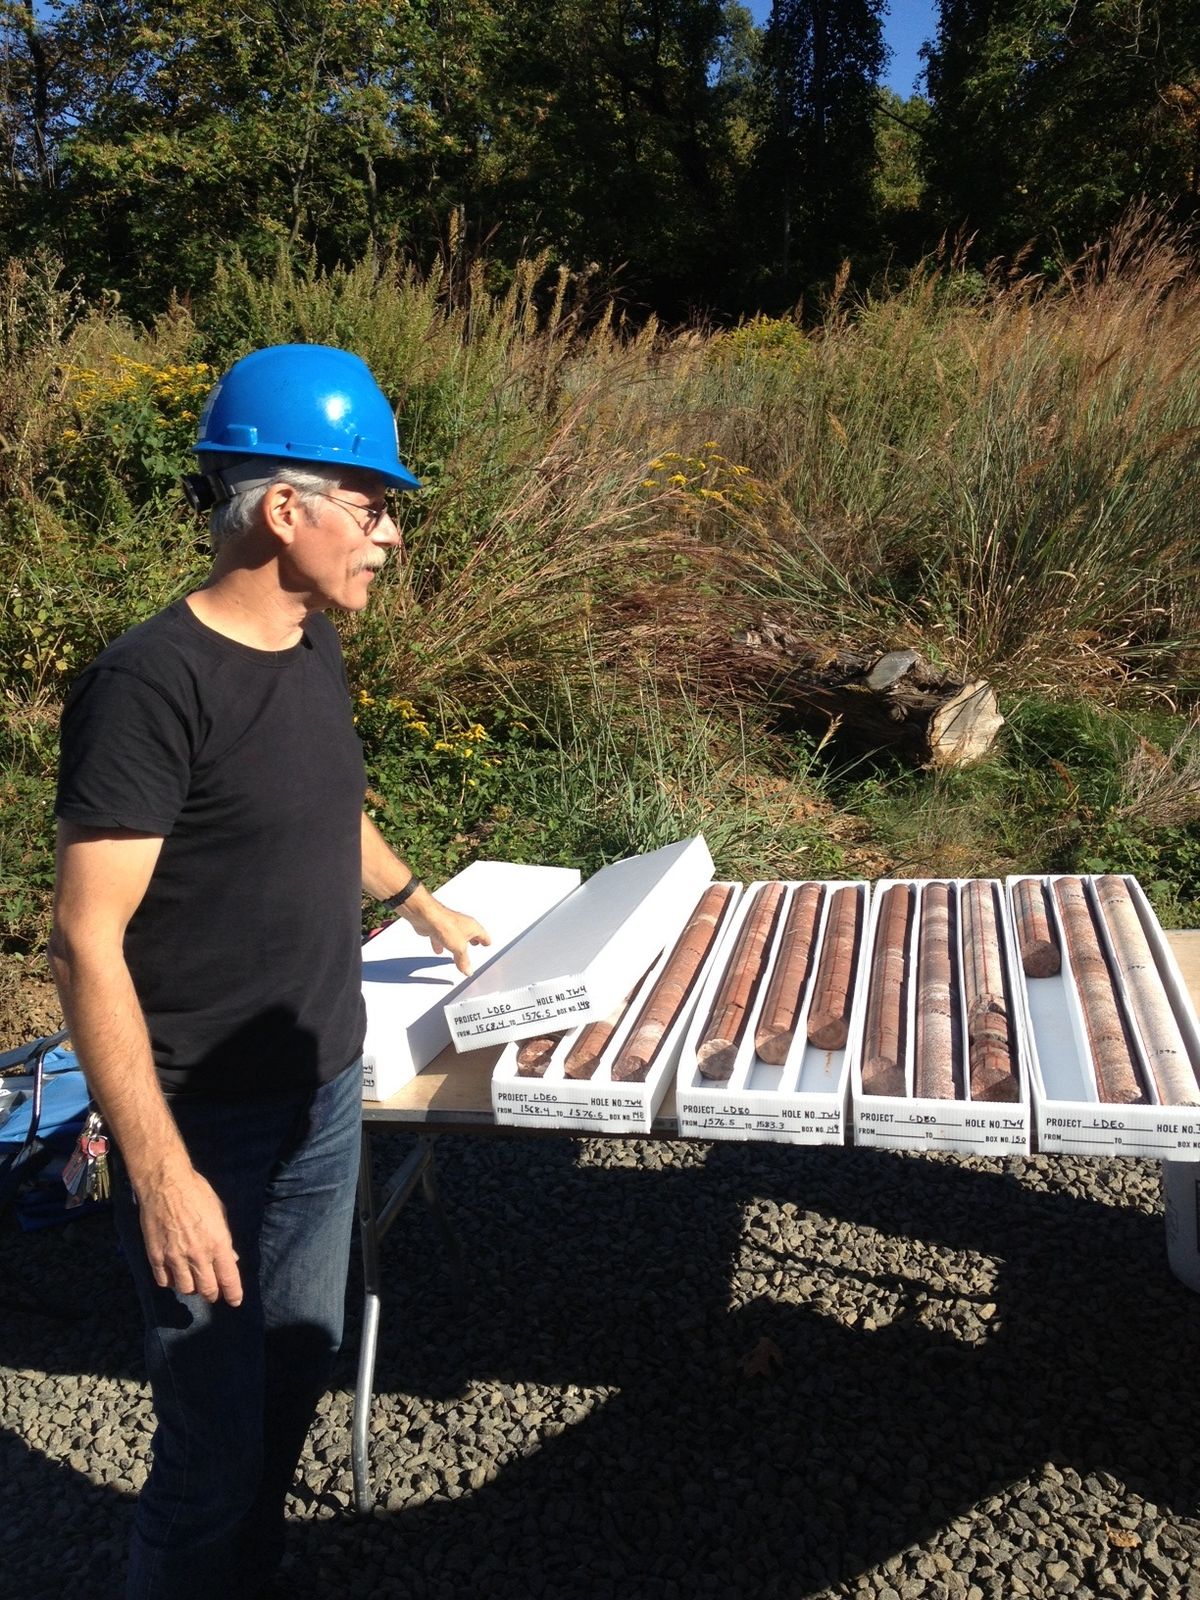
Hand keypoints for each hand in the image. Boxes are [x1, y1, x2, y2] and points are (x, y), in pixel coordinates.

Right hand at [136, 1163, 242, 1305]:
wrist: (165, 1184)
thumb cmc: (197, 1193)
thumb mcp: (219, 1213)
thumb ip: (225, 1239)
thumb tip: (230, 1258)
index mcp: (217, 1243)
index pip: (228, 1279)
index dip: (233, 1294)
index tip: (235, 1301)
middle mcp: (197, 1255)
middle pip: (207, 1289)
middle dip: (212, 1293)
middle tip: (212, 1290)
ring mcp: (174, 1258)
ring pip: (185, 1289)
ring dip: (192, 1288)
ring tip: (193, 1280)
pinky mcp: (155, 1257)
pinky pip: (164, 1281)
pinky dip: (171, 1282)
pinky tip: (174, 1275)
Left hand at [404, 900, 490, 975]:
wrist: (426, 917)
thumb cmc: (446, 925)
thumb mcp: (459, 948)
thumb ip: (464, 961)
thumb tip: (468, 970)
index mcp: (472, 926)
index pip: (483, 934)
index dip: (486, 940)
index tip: (488, 944)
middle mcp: (462, 924)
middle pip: (470, 934)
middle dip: (473, 940)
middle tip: (477, 944)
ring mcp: (449, 925)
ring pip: (455, 936)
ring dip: (457, 943)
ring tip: (458, 951)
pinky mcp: (437, 928)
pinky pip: (442, 937)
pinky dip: (442, 944)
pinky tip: (439, 949)